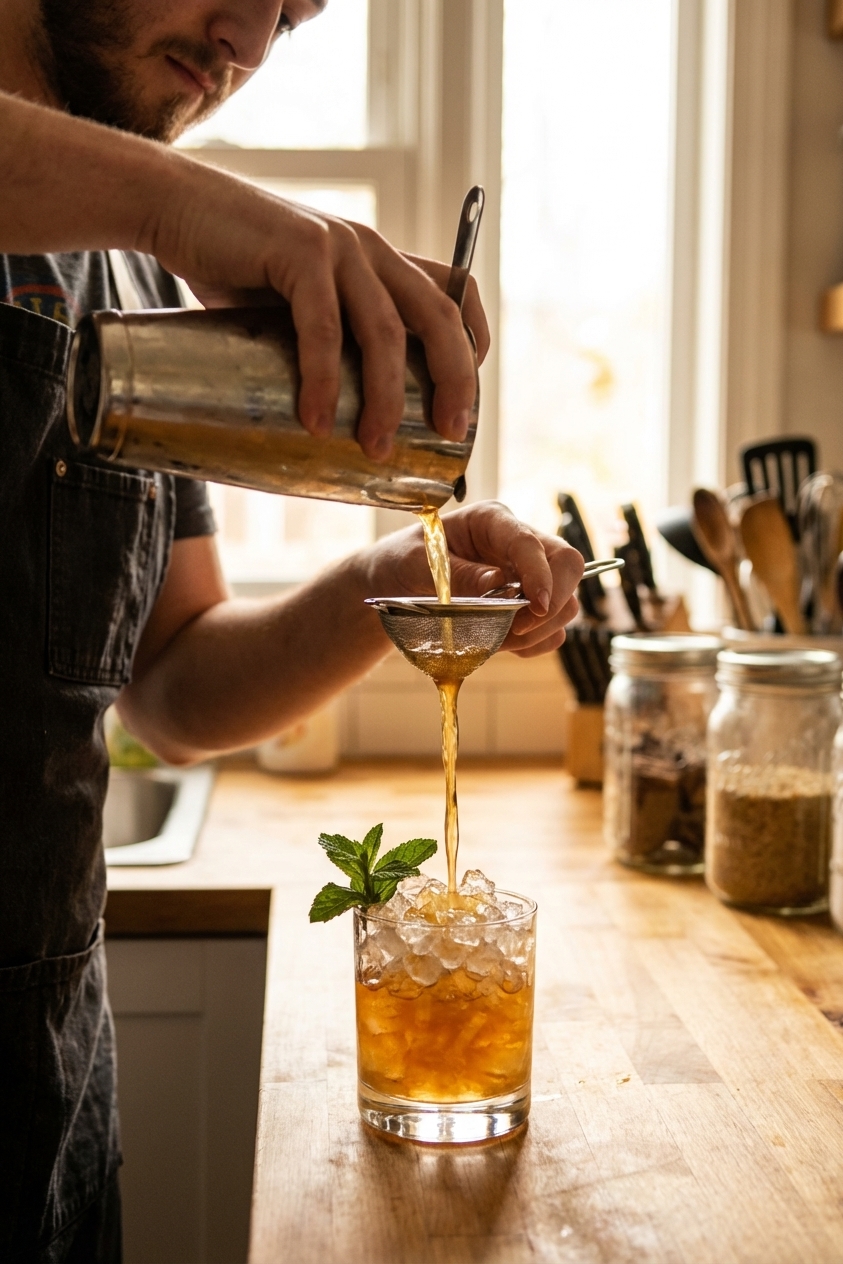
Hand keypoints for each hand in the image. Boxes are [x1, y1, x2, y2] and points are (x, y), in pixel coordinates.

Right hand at [148, 163, 488, 460]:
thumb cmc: (234, 267)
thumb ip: (327, 339)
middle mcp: (371, 248)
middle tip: (449, 433)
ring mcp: (339, 246)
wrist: (174, 209)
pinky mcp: (299, 251)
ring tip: (373, 447)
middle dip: (453, 380)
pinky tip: (316, 419)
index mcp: (380, 259)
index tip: (463, 397)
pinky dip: (322, 379)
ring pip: (385, 332)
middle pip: (439, 317)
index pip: (456, 292)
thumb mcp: (297, 303)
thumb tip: (339, 421)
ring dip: (385, 398)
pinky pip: (324, 327)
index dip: (472, 345)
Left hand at [364, 501, 583, 656]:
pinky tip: (504, 644)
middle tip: (517, 630)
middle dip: (551, 603)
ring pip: (566, 603)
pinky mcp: (528, 606)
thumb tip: (496, 585)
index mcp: (492, 521)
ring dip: (538, 630)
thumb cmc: (405, 561)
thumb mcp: (418, 563)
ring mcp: (528, 576)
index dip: (540, 574)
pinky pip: (552, 630)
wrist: (397, 582)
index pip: (531, 543)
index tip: (535, 607)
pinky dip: (535, 645)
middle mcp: (518, 545)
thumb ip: (457, 573)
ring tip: (498, 640)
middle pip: (568, 566)